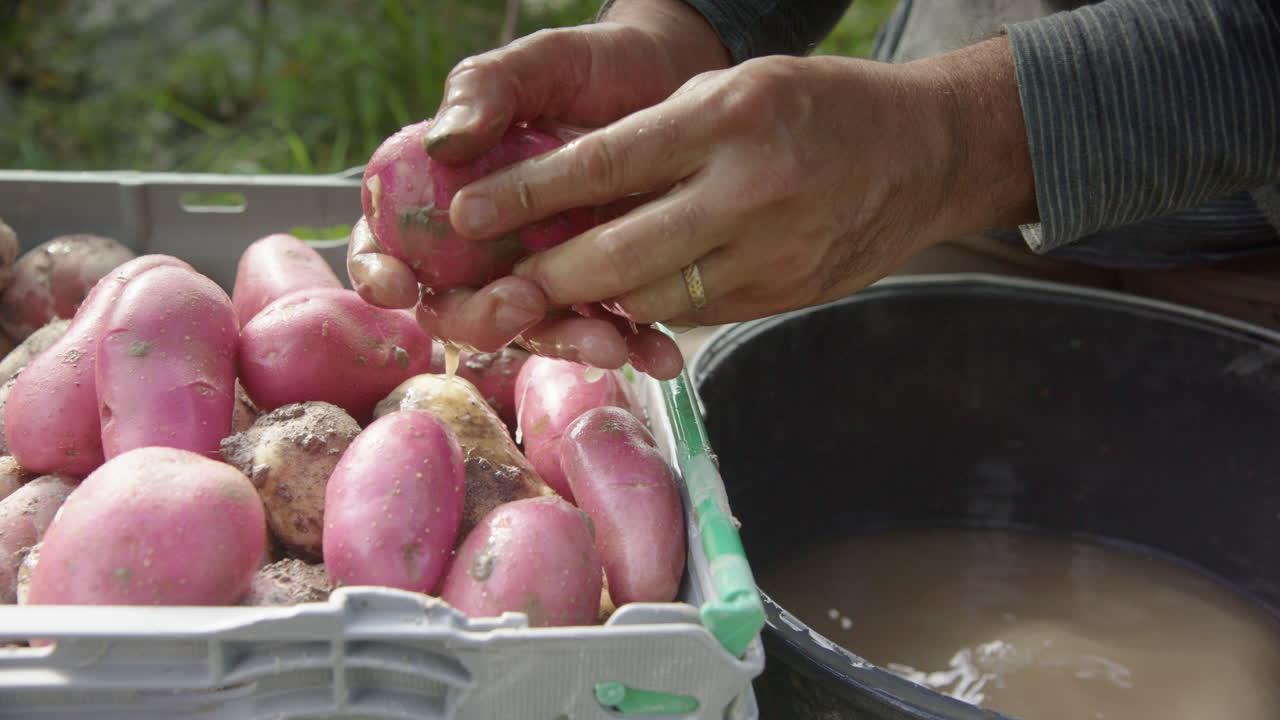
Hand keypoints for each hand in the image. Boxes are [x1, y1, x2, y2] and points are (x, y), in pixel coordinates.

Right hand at [347, 0, 728, 378]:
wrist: (669, 75)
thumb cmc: (588, 67)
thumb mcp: (536, 63)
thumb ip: (484, 91)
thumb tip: (444, 142)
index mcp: (442, 195)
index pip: (386, 245)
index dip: (378, 273)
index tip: (397, 287)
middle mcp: (484, 249)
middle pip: (455, 309)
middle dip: (481, 320)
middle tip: (522, 303)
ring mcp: (544, 273)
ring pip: (534, 329)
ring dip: (564, 344)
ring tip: (607, 345)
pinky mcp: (602, 287)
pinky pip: (606, 328)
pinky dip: (631, 345)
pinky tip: (657, 353)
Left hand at [448, 37, 1037, 329]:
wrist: (927, 152)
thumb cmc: (818, 106)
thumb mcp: (736, 90)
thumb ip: (659, 137)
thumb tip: (570, 187)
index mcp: (726, 117)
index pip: (604, 162)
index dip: (526, 195)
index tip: (466, 214)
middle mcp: (747, 189)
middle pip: (618, 253)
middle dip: (544, 280)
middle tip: (488, 292)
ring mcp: (771, 250)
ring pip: (652, 297)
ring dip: (592, 305)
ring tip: (541, 304)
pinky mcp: (783, 294)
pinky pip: (696, 313)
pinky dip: (650, 311)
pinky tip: (619, 306)